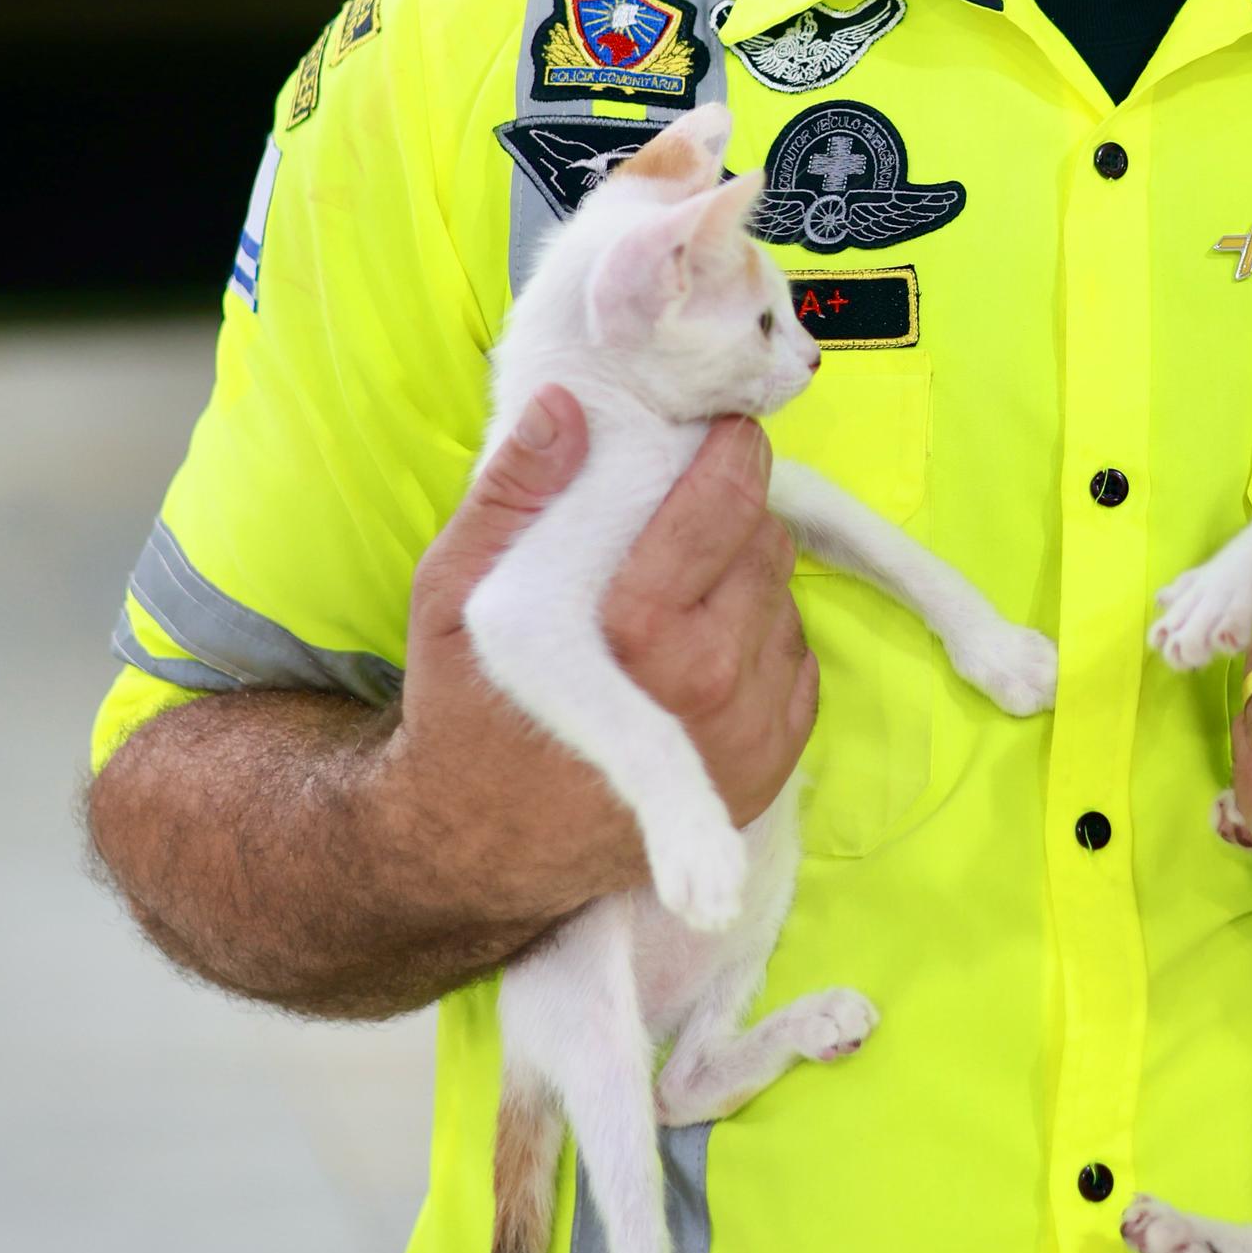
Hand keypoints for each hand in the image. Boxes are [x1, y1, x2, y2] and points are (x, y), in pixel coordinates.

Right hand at [385, 389, 816, 917]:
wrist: (482, 845)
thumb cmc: (466, 710)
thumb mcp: (454, 595)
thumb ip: (510, 497)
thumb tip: (565, 407)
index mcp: (638, 637)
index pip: (726, 511)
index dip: (732, 455)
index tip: (724, 428)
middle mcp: (709, 690)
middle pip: (766, 548)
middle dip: (739, 510)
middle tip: (695, 502)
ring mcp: (747, 740)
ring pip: (787, 603)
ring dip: (751, 575)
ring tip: (691, 577)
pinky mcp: (766, 774)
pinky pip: (798, 664)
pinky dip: (763, 636)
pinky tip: (707, 636)